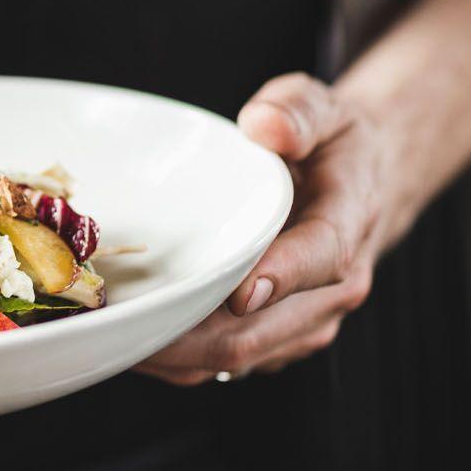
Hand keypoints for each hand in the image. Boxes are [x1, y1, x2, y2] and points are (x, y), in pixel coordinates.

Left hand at [134, 72, 389, 384]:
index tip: (234, 290)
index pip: (320, 259)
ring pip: (233, 358)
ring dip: (169, 354)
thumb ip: (297, 112)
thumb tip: (264, 125)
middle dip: (184, 335)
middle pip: (257, 332)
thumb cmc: (330, 146)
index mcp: (346, 226)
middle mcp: (332, 291)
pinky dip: (174, 358)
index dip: (277, 278)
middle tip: (118, 320)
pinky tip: (127, 335)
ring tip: (107, 332)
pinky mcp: (276, 341)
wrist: (363, 189)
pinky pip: (222, 362)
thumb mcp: (323, 108)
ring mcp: (303, 325)